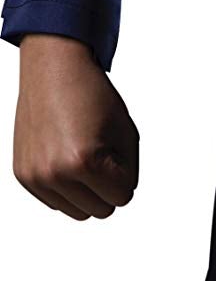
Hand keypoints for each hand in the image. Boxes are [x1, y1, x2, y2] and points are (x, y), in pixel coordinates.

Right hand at [12, 33, 138, 219]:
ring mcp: (35, 176)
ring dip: (86, 191)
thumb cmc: (91, 95)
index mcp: (83, 162)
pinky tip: (63, 157)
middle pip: (100, 211)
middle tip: (98, 152)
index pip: (122, 197)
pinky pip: (55, 201)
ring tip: (81, 156)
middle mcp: (54, 173)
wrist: (53, 68)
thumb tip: (119, 198)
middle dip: (106, 186)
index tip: (112, 146)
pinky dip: (65, 186)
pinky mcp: (23, 175)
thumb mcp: (126, 134)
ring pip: (77, 212)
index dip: (124, 172)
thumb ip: (128, 172)